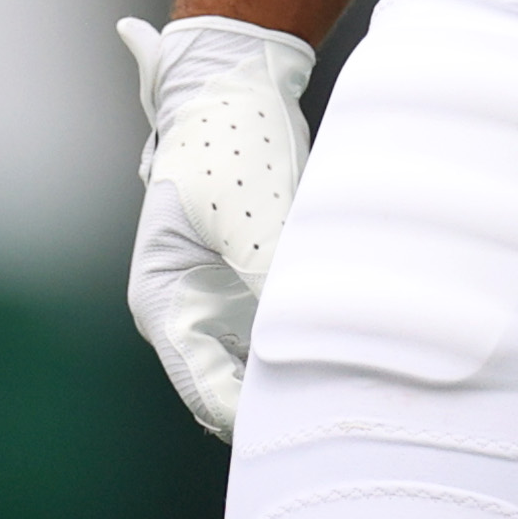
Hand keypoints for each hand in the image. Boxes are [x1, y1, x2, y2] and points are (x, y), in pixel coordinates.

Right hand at [121, 12, 315, 439]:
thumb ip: (271, 280)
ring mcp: (222, 299)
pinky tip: (351, 349)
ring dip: (299, 375)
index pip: (206, 390)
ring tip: (353, 390)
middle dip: (280, 406)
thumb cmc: (226, 145)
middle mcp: (188, 313)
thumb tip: (310, 342)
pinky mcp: (254, 282)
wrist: (232, 87)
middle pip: (233, 389)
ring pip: (262, 365)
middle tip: (341, 417)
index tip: (304, 431)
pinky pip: (283, 330)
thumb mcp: (250, 216)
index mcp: (164, 304)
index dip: (253, 420)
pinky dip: (310, 342)